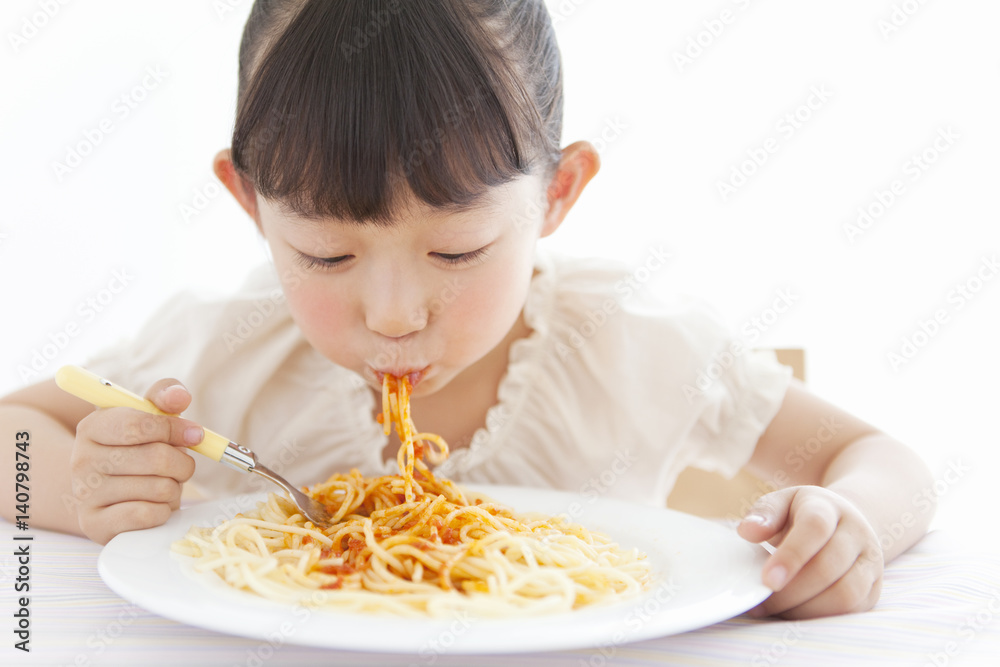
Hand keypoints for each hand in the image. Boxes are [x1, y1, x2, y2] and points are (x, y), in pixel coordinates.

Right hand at [70, 379, 200, 543]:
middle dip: (182, 463)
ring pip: (160, 489)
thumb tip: (179, 397)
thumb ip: (165, 397)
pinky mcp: (95, 525)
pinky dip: (164, 511)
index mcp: (93, 426)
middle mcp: (81, 459)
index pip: (140, 425)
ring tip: (162, 484)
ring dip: (174, 488)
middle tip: (180, 465)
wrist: (108, 491)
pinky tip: (153, 504)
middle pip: (156, 459)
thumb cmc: (137, 448)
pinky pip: (150, 515)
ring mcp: (84, 494)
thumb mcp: (149, 416)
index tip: (194, 435)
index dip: (175, 430)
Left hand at [737, 485, 883, 618]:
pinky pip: (851, 610)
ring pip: (845, 594)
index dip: (792, 555)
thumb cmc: (803, 514)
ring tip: (776, 608)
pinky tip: (794, 612)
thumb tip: (748, 531)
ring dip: (805, 608)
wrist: (845, 523)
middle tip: (761, 599)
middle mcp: (857, 534)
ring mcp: (870, 563)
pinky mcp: (873, 590)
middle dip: (790, 591)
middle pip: (828, 567)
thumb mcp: (782, 502)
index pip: (816, 527)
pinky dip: (820, 617)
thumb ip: (765, 513)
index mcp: (830, 507)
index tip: (767, 579)